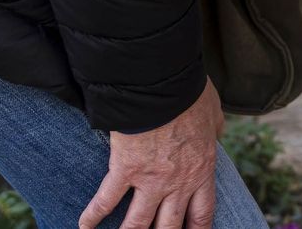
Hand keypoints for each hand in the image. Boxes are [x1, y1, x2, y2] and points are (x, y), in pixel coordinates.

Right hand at [79, 79, 221, 228]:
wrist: (163, 87)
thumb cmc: (191, 96)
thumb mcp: (214, 115)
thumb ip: (215, 130)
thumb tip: (217, 133)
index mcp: (201, 171)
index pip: (202, 213)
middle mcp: (176, 184)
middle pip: (170, 226)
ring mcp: (150, 181)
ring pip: (138, 223)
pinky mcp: (124, 170)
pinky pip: (106, 200)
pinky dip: (93, 215)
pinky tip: (85, 226)